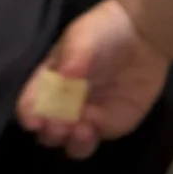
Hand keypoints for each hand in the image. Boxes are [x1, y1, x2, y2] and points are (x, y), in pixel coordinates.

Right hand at [17, 0, 169, 159]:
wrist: (143, 35)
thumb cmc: (104, 31)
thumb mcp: (82, 37)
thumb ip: (71, 59)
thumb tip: (63, 78)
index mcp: (48, 81)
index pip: (30, 102)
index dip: (29, 112)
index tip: (34, 120)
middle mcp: (61, 103)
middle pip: (45, 128)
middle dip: (48, 130)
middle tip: (59, 125)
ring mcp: (83, 116)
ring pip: (65, 141)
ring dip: (66, 141)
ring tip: (78, 130)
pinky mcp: (106, 125)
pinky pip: (90, 141)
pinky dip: (85, 142)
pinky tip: (93, 131)